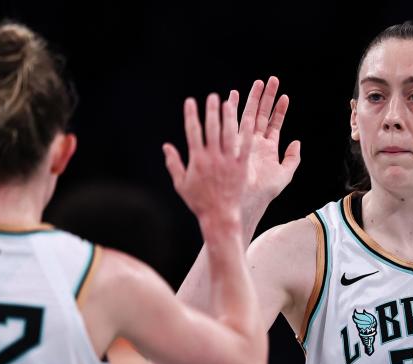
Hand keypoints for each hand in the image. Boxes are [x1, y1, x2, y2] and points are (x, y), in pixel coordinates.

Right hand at [163, 93, 253, 237]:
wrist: (220, 216)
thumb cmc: (199, 202)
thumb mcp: (181, 184)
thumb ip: (173, 163)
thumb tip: (165, 146)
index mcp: (197, 161)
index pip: (192, 132)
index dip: (191, 115)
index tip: (190, 102)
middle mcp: (212, 159)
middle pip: (211, 129)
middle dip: (211, 111)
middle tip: (212, 97)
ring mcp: (228, 163)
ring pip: (228, 135)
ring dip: (228, 117)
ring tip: (228, 102)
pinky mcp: (241, 168)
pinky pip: (244, 147)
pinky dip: (245, 133)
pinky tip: (247, 120)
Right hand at [238, 77, 300, 222]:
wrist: (246, 201)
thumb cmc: (263, 193)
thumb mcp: (283, 176)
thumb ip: (292, 159)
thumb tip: (297, 142)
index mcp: (268, 148)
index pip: (274, 124)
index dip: (279, 110)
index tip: (284, 96)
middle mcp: (255, 142)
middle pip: (262, 114)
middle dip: (266, 97)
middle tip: (271, 80)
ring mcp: (244, 141)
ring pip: (250, 115)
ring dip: (253, 99)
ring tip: (258, 82)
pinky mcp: (233, 144)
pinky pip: (234, 123)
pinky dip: (234, 110)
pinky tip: (234, 96)